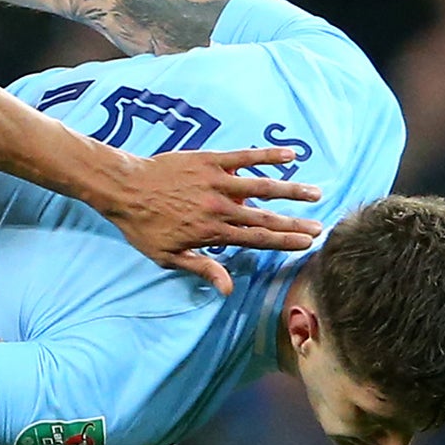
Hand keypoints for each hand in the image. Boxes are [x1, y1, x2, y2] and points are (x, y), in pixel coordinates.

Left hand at [101, 146, 322, 294]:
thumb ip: (201, 268)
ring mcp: (216, 182)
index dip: (284, 242)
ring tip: (316, 193)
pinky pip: (244, 156)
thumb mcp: (167, 256)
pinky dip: (268, 155)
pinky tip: (291, 155)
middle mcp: (219, 208)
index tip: (307, 244)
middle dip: (295, 223)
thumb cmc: (142, 226)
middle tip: (321, 227)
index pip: (257, 239)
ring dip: (291, 190)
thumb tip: (227, 289)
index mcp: (212, 232)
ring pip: (262, 186)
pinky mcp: (210, 160)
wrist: (123, 188)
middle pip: (266, 217)